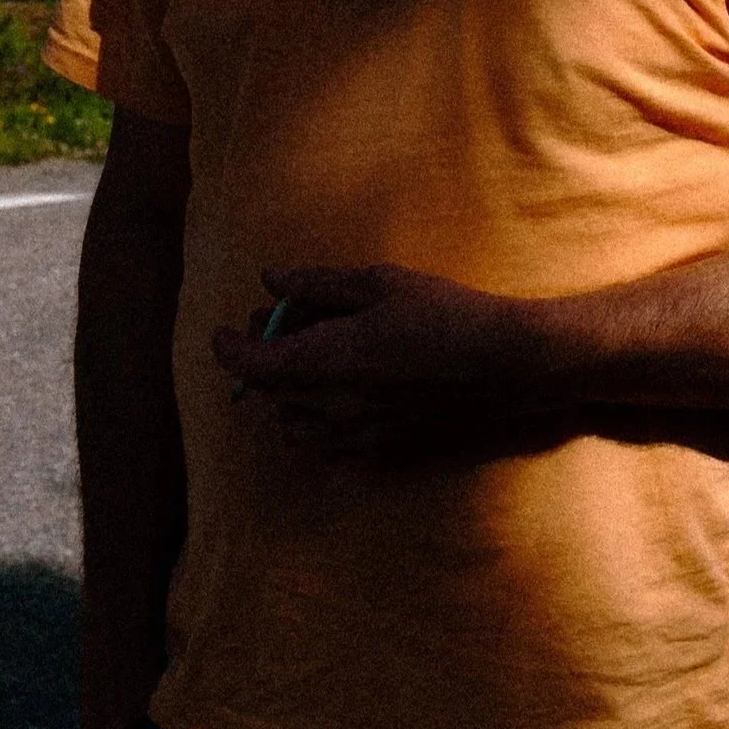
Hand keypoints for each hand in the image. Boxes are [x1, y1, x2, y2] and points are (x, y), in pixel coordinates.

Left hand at [211, 265, 542, 461]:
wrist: (506, 364)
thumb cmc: (445, 313)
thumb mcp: (379, 283)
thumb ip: (318, 284)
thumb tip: (272, 281)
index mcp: (326, 361)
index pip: (252, 367)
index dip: (228, 349)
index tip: (223, 331)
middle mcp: (333, 406)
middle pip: (270, 394)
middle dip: (264, 359)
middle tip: (280, 322)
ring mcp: (357, 434)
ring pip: (293, 426)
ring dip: (288, 394)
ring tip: (312, 357)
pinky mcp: (382, 448)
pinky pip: (326, 443)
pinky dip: (317, 420)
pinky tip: (342, 389)